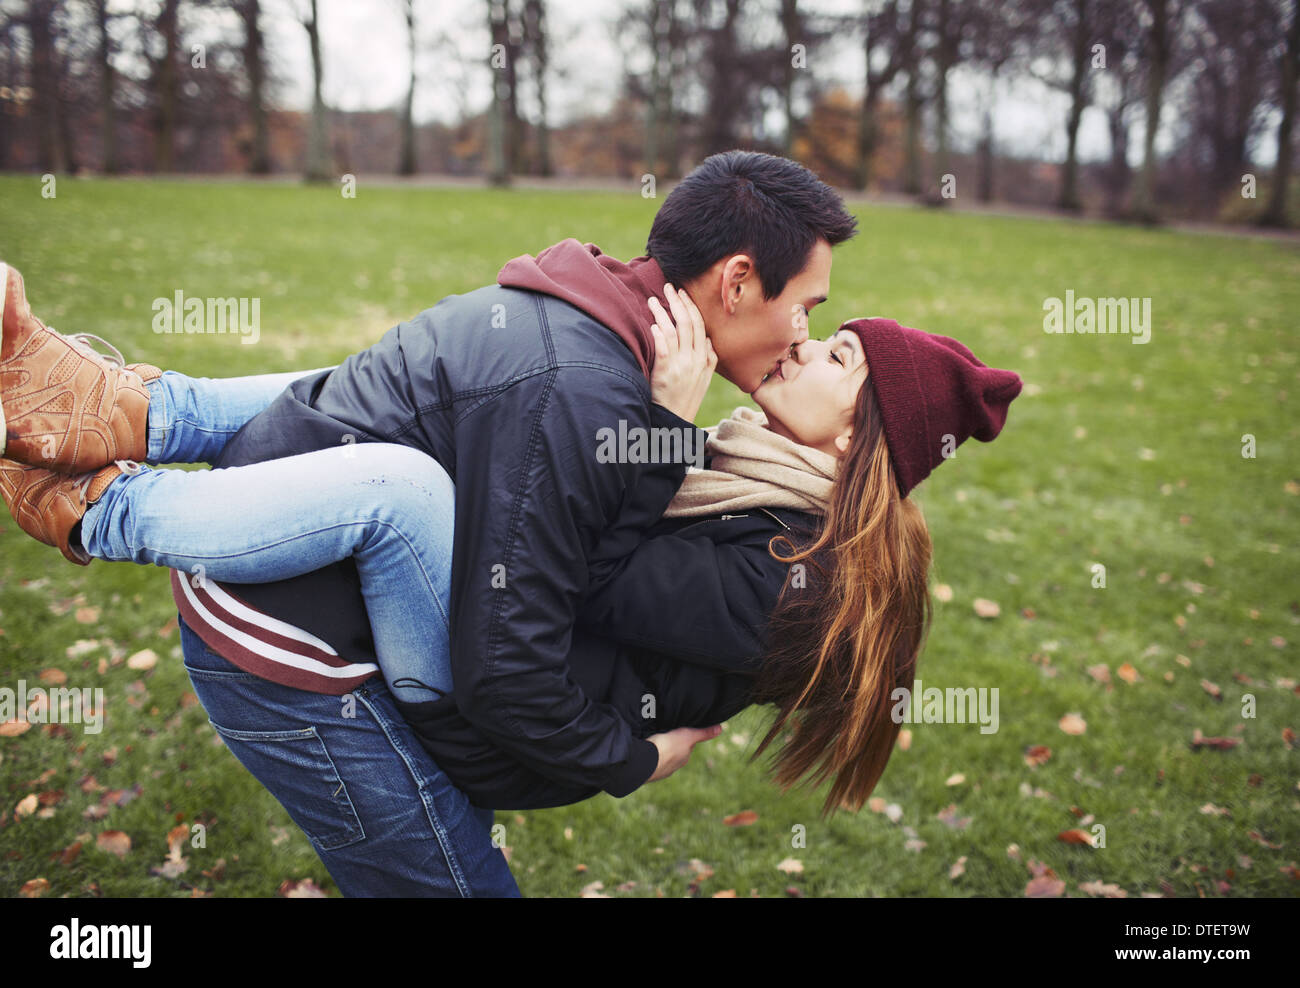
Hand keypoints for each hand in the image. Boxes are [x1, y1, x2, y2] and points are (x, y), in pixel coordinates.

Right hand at [645, 724, 722, 781]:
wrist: (644, 762)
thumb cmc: (668, 748)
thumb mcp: (688, 736)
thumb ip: (703, 733)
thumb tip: (721, 729)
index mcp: (683, 758)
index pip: (686, 747)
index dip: (684, 738)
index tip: (679, 730)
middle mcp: (672, 766)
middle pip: (674, 752)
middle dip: (670, 744)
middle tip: (665, 733)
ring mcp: (658, 769)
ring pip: (661, 757)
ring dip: (658, 750)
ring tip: (654, 740)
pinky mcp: (645, 769)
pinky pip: (649, 760)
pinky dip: (648, 755)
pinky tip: (644, 749)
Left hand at [648, 284, 716, 422]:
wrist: (675, 421)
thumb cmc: (686, 399)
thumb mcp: (704, 380)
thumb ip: (708, 360)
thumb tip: (709, 341)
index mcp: (705, 359)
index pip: (700, 326)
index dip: (691, 307)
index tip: (683, 294)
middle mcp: (695, 360)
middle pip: (688, 323)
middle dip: (678, 302)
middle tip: (668, 287)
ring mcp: (681, 365)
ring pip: (674, 331)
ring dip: (663, 313)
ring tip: (652, 300)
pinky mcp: (666, 372)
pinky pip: (663, 347)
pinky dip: (659, 333)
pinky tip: (653, 323)